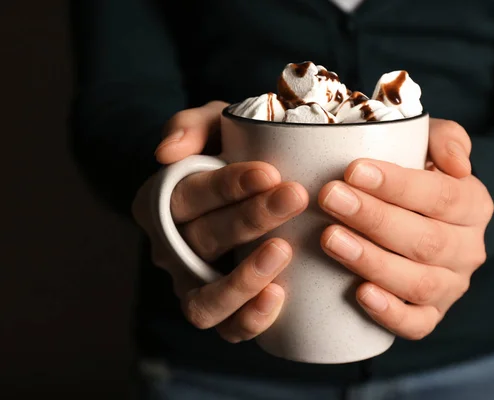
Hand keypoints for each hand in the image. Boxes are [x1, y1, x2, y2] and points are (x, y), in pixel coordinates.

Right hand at [132, 101, 308, 342]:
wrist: (253, 189)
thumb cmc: (232, 152)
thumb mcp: (214, 125)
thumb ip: (191, 125)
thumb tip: (166, 153)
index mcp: (163, 200)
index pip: (188, 195)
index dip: (226, 187)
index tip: (269, 172)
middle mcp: (171, 247)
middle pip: (203, 238)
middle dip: (251, 218)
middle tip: (294, 196)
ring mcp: (193, 283)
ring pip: (205, 297)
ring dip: (244, 277)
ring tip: (284, 250)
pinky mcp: (222, 310)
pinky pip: (226, 327)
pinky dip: (248, 318)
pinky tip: (279, 295)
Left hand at [318, 119, 493, 339]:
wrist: (417, 216)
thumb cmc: (415, 175)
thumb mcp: (431, 145)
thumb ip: (446, 139)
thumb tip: (457, 164)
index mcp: (473, 205)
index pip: (441, 196)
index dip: (398, 185)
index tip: (353, 170)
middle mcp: (468, 249)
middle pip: (426, 240)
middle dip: (374, 219)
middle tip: (330, 198)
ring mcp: (450, 287)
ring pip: (418, 282)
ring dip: (372, 261)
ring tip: (330, 238)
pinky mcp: (430, 315)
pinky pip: (417, 324)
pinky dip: (390, 313)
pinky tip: (360, 294)